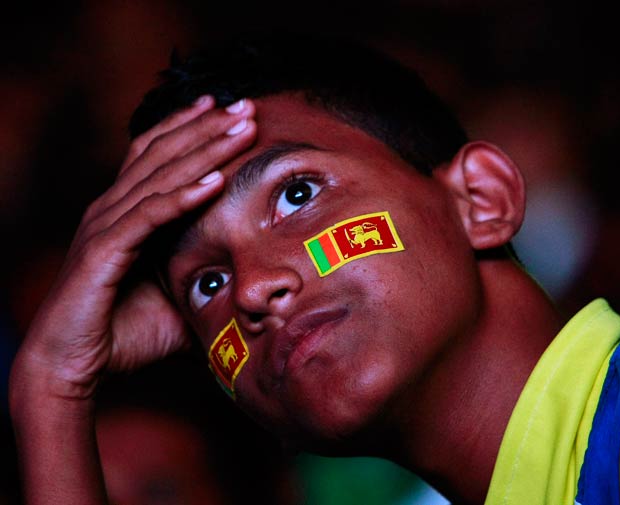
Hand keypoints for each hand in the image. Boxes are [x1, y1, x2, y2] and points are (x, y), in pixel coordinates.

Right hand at [12, 96, 255, 399]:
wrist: (70, 366)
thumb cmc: (121, 332)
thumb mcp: (172, 294)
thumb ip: (200, 273)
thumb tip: (246, 276)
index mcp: (123, 212)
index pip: (156, 154)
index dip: (188, 127)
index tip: (225, 109)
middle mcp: (111, 209)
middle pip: (163, 154)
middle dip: (207, 127)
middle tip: (246, 105)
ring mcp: (105, 226)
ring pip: (161, 177)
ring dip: (205, 150)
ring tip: (242, 129)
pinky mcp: (104, 251)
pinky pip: (149, 217)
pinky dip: (183, 197)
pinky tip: (215, 181)